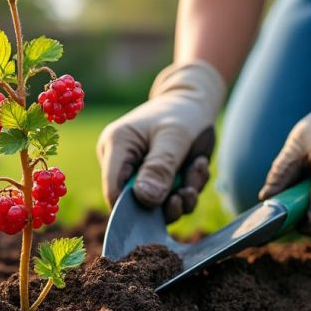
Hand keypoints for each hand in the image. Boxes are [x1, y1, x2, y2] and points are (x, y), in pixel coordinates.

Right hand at [97, 61, 225, 221]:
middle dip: (168, 199)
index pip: (113, 190)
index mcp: (116, 146)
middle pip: (137, 202)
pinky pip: (172, 199)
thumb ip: (160, 166)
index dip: (135, 206)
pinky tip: (198, 165)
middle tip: (190, 186)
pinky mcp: (156, 180)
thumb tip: (145, 199)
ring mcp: (139, 174)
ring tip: (198, 168)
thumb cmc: (182, 114)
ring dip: (184, 194)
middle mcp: (123, 163)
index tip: (166, 201)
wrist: (195, 104)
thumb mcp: (174, 137)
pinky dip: (189, 188)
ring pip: (159, 205)